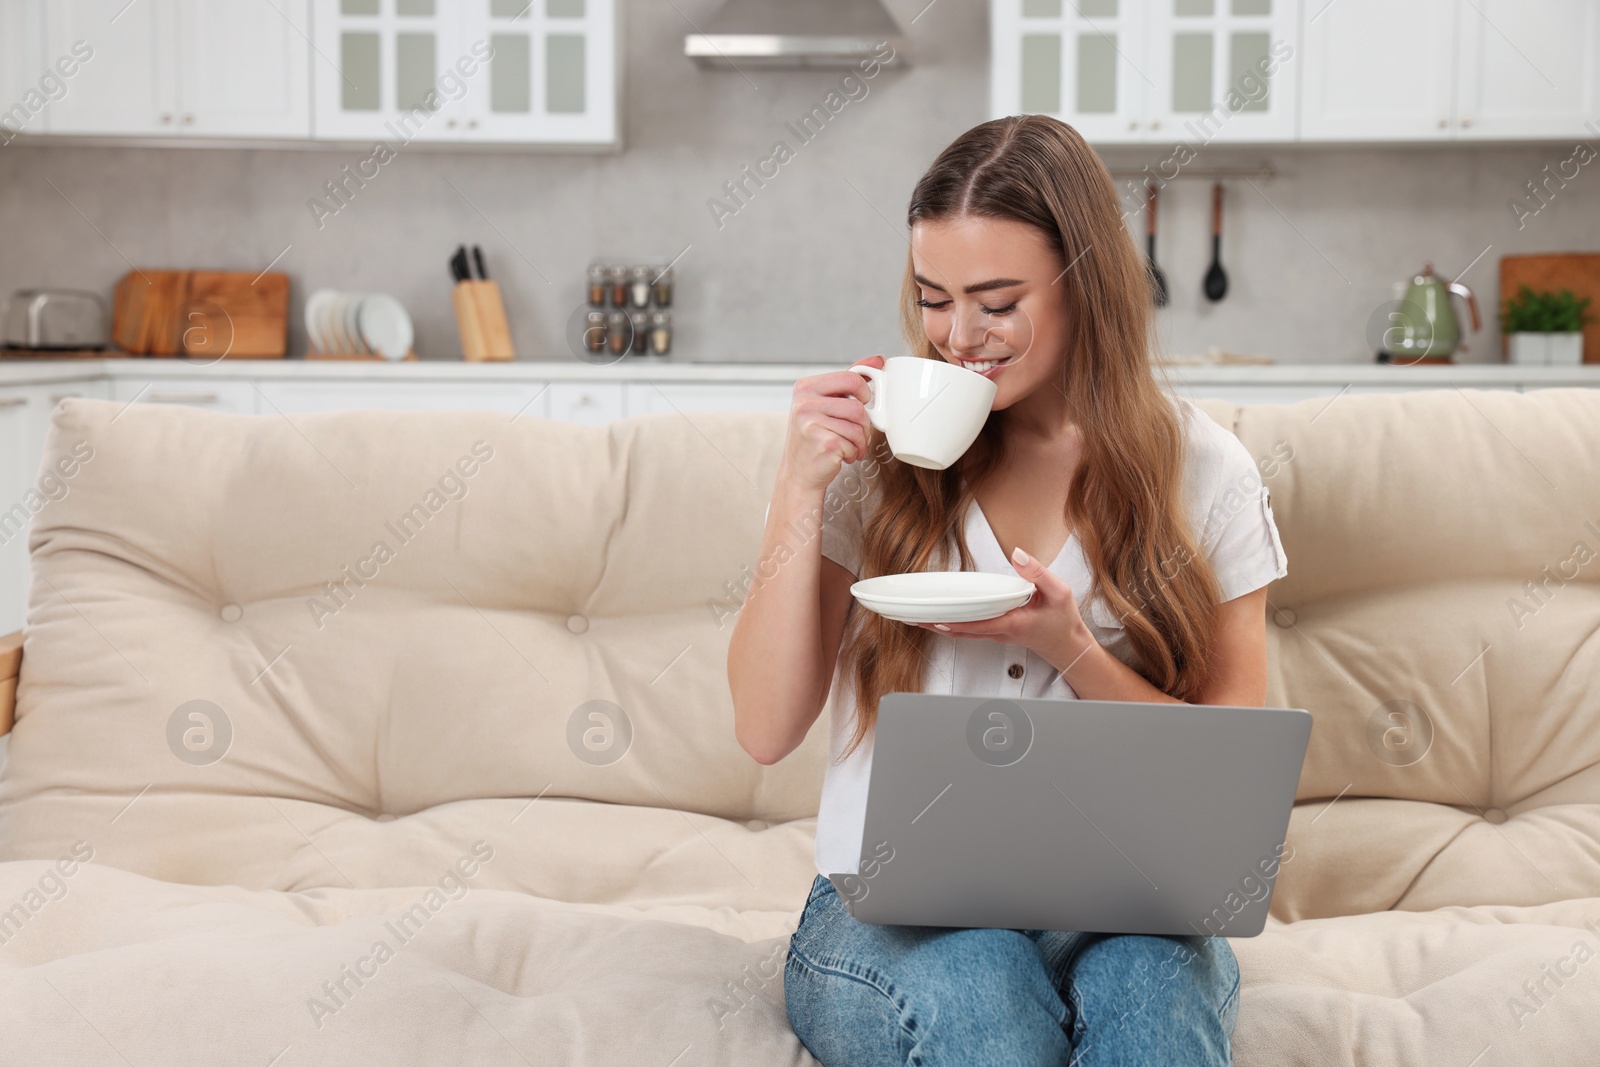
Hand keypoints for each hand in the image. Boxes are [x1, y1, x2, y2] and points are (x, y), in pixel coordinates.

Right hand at [778, 354, 883, 492]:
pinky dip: (854, 452)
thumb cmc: (815, 438)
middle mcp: (804, 403)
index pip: (850, 378)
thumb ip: (848, 382)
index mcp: (806, 387)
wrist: (799, 474)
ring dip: (860, 441)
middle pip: (857, 406)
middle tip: (856, 430)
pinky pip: (855, 443)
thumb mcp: (825, 404)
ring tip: (847, 445)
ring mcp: (812, 423)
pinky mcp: (824, 443)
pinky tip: (840, 455)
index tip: (861, 402)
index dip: (864, 392)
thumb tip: (877, 360)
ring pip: (858, 426)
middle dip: (863, 422)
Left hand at [917, 547, 1097, 674]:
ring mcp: (995, 635)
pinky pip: (968, 632)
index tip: (936, 618)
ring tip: (915, 618)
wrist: (1067, 644)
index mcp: (1013, 623)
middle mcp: (1000, 632)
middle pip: (962, 631)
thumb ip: (1037, 573)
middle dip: (936, 624)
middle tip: (911, 616)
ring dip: (939, 627)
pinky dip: (950, 626)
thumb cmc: (1062, 620)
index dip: (956, 622)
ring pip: (962, 634)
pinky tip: (937, 620)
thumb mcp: (1059, 591)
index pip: (979, 624)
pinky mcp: (995, 634)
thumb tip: (1017, 554)